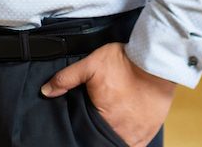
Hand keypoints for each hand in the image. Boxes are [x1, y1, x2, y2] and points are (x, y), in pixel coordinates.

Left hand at [40, 42, 174, 146]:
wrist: (156, 62)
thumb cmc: (124, 62)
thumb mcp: (90, 64)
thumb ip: (66, 78)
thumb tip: (46, 91)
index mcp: (102, 118)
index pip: (86, 134)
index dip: (83, 131)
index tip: (82, 125)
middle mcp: (119, 131)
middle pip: (102, 140)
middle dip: (97, 135)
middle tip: (94, 124)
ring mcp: (136, 133)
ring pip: (119, 144)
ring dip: (112, 138)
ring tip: (108, 128)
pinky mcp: (149, 131)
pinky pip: (136, 146)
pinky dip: (128, 141)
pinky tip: (122, 133)